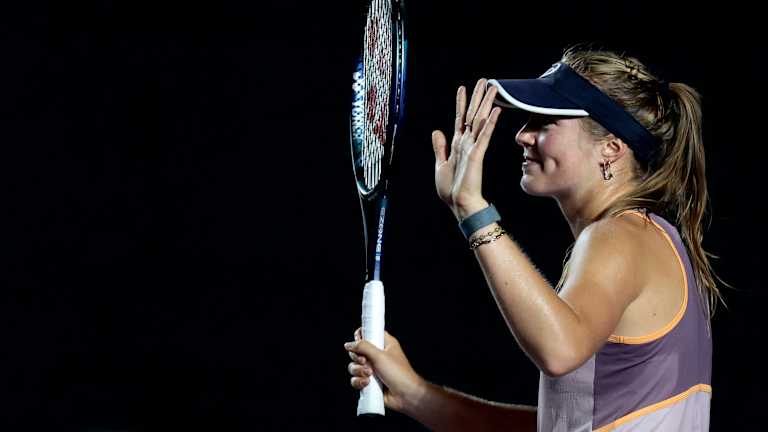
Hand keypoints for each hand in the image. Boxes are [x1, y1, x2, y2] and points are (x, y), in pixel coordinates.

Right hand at [345, 328, 425, 412]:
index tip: (358, 343)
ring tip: (369, 375)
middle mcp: (377, 355)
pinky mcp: (370, 382)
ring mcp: (373, 369)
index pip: (368, 333)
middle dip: (357, 358)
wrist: (405, 395)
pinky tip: (367, 384)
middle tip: (365, 362)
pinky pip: (356, 379)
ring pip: (355, 366)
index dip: (360, 337)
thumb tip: (349, 344)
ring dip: (358, 371)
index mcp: (384, 344)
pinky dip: (359, 381)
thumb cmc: (399, 373)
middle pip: (357, 351)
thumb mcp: (380, 355)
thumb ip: (363, 347)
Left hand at [432, 79, 500, 219]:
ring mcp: (473, 148)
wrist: (460, 204)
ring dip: (486, 104)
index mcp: (458, 144)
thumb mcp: (441, 165)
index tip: (463, 88)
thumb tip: (437, 131)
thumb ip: (440, 147)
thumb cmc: (452, 189)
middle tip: (485, 81)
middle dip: (478, 97)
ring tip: (493, 88)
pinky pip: (484, 136)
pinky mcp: (477, 155)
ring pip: (481, 121)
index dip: (461, 103)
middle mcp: (467, 143)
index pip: (461, 119)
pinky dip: (489, 123)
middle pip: (473, 115)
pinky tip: (495, 111)